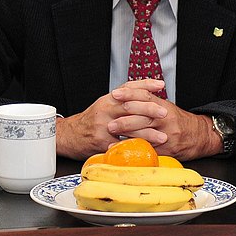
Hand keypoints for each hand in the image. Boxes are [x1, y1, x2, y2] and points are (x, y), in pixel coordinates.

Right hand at [55, 79, 172, 158]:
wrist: (70, 135)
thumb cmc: (92, 120)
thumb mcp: (106, 104)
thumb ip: (123, 98)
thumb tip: (146, 90)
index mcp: (108, 99)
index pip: (129, 88)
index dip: (146, 85)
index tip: (161, 86)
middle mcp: (105, 109)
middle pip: (130, 106)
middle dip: (149, 109)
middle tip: (165, 113)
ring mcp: (102, 126)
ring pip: (128, 127)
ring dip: (147, 133)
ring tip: (161, 137)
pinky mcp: (101, 142)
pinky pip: (120, 145)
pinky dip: (135, 147)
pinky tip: (146, 150)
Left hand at [108, 79, 222, 160]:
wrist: (200, 136)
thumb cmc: (179, 121)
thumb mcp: (167, 107)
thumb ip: (150, 101)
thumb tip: (129, 94)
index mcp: (165, 107)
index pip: (145, 97)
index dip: (129, 94)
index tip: (114, 94)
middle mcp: (166, 120)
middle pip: (142, 116)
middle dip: (124, 120)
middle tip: (109, 122)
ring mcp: (167, 135)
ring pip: (144, 134)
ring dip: (126, 135)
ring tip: (113, 137)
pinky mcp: (167, 150)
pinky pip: (148, 150)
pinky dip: (135, 149)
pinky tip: (123, 148)